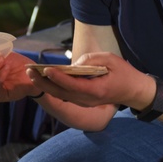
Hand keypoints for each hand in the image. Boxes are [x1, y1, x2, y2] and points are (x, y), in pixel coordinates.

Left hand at [27, 52, 156, 110]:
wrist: (133, 91)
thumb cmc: (123, 73)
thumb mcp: (110, 59)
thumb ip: (91, 60)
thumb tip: (73, 65)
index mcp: (96, 91)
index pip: (73, 85)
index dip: (58, 77)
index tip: (46, 69)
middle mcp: (88, 100)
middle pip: (61, 93)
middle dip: (43, 82)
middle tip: (29, 71)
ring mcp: (84, 102)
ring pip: (60, 95)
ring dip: (44, 85)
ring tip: (31, 74)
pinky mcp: (82, 100)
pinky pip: (64, 94)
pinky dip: (52, 87)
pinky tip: (41, 78)